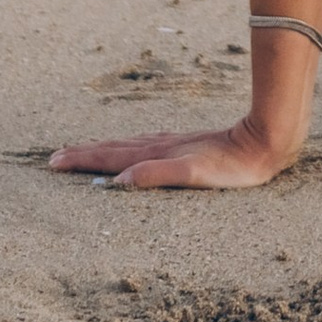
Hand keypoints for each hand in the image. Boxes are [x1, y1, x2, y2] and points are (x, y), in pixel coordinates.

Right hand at [50, 117, 296, 190]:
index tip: (54, 161)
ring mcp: (174, 144)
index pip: (111, 157)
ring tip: (81, 151)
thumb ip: (157, 174)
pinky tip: (129, 151)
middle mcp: (162, 145)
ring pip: (128, 145)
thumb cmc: (234, 166)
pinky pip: (145, 146)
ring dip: (102, 149)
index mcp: (158, 154)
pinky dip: (126, 149)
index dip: (82, 160)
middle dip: (84, 153)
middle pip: (114, 148)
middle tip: (54, 157)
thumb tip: (116, 181)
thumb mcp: (194, 174)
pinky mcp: (187, 147)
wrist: (267, 140)